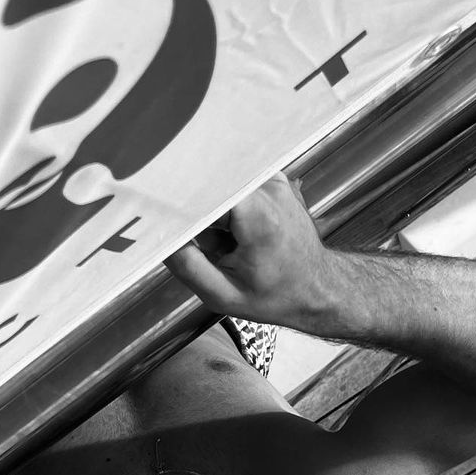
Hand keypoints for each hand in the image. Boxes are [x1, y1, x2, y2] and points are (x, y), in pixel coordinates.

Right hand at [165, 173, 335, 330]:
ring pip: (218, 185)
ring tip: (227, 243)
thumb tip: (160, 235)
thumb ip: (187, 265)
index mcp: (260, 217)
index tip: (160, 216)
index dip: (179, 201)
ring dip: (212, 214)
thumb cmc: (275, 296)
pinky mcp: (271, 178)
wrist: (316, 287)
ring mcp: (273, 179)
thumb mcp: (222, 295)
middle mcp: (269, 189)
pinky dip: (225, 208)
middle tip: (211, 246)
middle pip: (209, 185)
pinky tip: (235, 232)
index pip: (204, 188)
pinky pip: (232, 185)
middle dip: (197, 215)